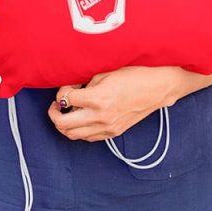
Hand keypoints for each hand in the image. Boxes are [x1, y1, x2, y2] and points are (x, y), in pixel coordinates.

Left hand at [47, 66, 178, 141]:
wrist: (157, 88)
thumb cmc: (134, 75)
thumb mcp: (105, 73)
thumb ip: (85, 83)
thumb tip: (72, 89)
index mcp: (97, 98)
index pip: (65, 99)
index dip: (61, 91)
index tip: (67, 86)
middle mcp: (100, 117)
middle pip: (63, 124)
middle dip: (54, 114)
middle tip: (55, 105)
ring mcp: (107, 127)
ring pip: (73, 135)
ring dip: (65, 124)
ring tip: (67, 112)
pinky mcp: (113, 133)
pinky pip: (87, 138)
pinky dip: (79, 130)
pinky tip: (81, 118)